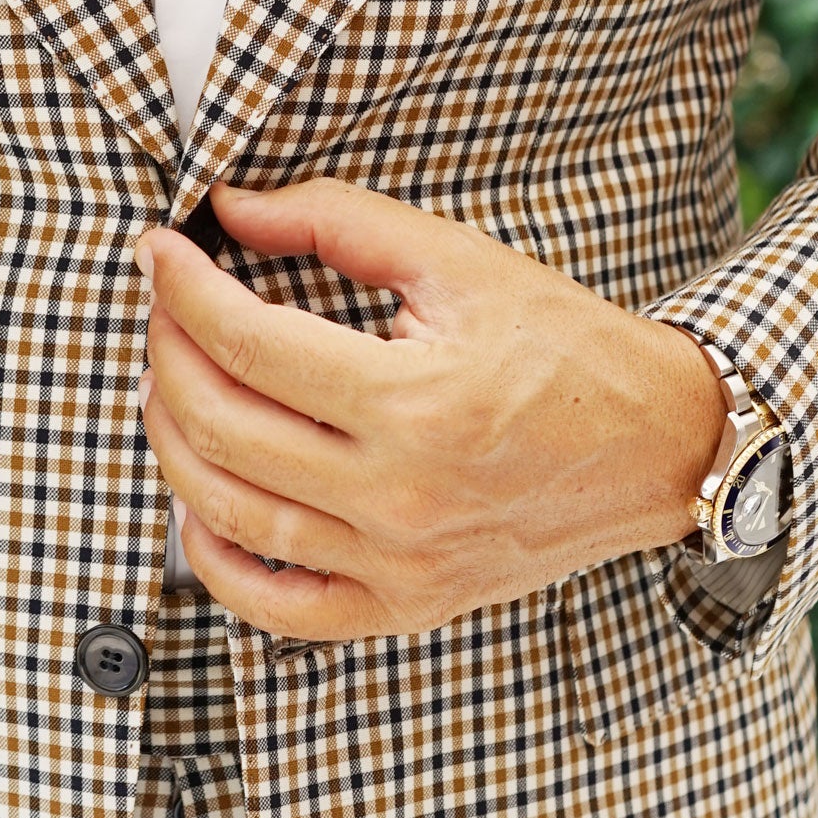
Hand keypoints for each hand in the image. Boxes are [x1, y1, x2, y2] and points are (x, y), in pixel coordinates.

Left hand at [136, 179, 727, 640]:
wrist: (657, 445)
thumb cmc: (565, 347)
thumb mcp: (458, 261)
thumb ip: (337, 223)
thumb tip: (230, 208)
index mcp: (416, 402)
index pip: (248, 343)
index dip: (183, 290)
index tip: (159, 254)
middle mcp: (401, 496)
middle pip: (222, 426)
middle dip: (168, 354)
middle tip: (162, 310)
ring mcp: (400, 565)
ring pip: (230, 516)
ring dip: (172, 444)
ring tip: (166, 387)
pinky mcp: (405, 606)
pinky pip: (277, 608)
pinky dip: (216, 561)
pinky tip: (199, 504)